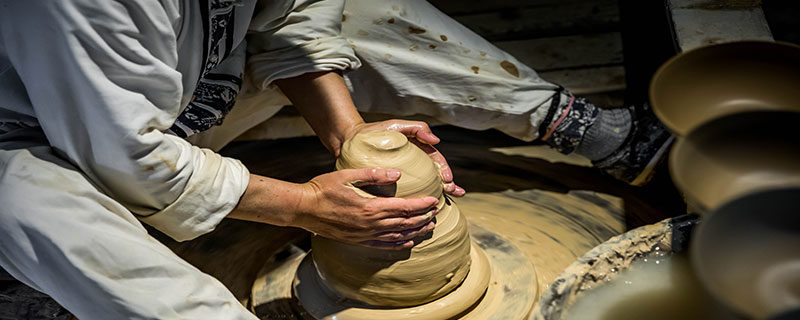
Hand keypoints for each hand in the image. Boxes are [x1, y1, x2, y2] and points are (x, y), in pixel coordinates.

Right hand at [297, 167, 439, 248]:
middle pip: (404, 223)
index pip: (403, 207)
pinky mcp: (357, 240)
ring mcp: (364, 235)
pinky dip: (398, 244)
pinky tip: (408, 242)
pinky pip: (383, 245)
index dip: (421, 204)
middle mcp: (370, 224)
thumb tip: (397, 173)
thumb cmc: (323, 188)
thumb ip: (374, 174)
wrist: (303, 208)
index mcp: (370, 207)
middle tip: (436, 213)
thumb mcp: (347, 174)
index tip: (434, 200)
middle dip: (422, 218)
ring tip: (429, 227)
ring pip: (397, 235)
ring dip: (415, 231)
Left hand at [343, 120, 465, 196]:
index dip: (444, 170)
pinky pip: (405, 196)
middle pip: (435, 176)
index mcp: (417, 152)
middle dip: (447, 185)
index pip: (436, 161)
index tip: (448, 179)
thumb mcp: (396, 126)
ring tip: (444, 203)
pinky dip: (415, 204)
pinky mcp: (391, 186)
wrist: (350, 141)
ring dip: (437, 195)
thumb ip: (417, 129)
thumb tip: (436, 141)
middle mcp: (413, 165)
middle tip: (454, 193)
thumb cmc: (375, 131)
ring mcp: (403, 176)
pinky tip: (421, 212)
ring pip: (424, 188)